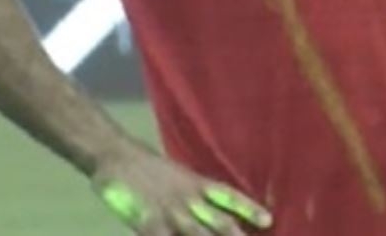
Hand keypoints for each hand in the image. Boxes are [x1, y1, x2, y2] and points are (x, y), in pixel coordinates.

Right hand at [92, 147, 271, 234]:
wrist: (116, 156)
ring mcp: (170, 212)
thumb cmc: (148, 169)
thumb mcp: (179, 177)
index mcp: (197, 185)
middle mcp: (189, 199)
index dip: (249, 208)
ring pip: (199, 234)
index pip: (229, 197)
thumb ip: (196, 194)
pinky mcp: (149, 222)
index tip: (268, 219)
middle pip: (221, 222)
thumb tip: (214, 209)